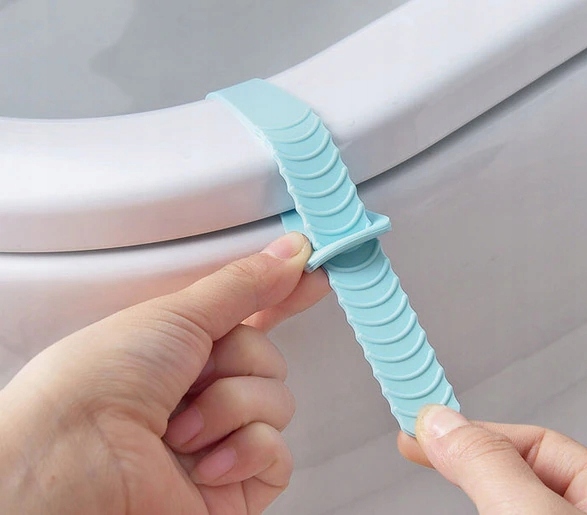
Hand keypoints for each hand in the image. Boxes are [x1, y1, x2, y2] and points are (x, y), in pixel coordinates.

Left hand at [0, 232, 329, 514]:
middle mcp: (203, 392)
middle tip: (192, 375)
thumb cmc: (99, 382)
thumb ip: (243, 286)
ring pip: (278, 404)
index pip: (251, 315)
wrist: (76, 461)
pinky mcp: (235, 484)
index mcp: (185, 349)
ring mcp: (220, 439)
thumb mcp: (176, 314)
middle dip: (237, 363)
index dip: (283, 295)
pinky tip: (206, 462)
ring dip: (231, 409)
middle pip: (270, 360)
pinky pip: (278, 456)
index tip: (313, 274)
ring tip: (180, 427)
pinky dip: (244, 452)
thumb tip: (289, 254)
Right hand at [398, 405, 586, 513]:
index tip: (422, 426)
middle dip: (466, 462)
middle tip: (415, 449)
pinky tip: (465, 502)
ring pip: (507, 504)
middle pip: (519, 475)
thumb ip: (488, 466)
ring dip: (471, 494)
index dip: (474, 431)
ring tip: (435, 469)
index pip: (536, 442)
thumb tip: (439, 421)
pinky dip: (479, 506)